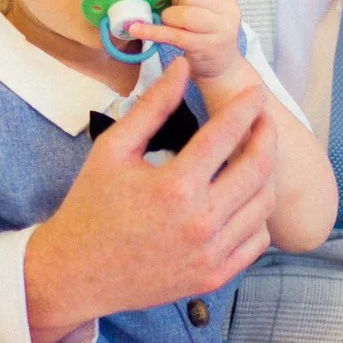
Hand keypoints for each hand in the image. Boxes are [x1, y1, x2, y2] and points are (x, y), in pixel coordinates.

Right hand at [23, 59, 275, 342]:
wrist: (75, 273)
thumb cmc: (91, 206)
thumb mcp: (113, 149)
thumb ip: (152, 106)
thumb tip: (182, 66)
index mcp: (174, 187)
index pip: (227, 134)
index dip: (246, 106)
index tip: (255, 92)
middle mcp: (199, 223)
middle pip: (257, 168)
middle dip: (266, 135)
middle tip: (262, 119)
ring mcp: (210, 254)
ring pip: (264, 204)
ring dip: (267, 172)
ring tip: (256, 152)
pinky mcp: (214, 277)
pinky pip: (258, 239)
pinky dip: (259, 213)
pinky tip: (246, 195)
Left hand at [128, 0, 247, 92]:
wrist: (223, 68)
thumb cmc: (208, 36)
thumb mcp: (207, 12)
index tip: (177, 2)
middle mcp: (228, 11)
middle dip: (174, 5)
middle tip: (174, 19)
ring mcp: (220, 30)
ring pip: (184, 14)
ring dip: (168, 19)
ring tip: (171, 27)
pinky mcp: (205, 47)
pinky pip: (173, 35)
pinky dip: (151, 32)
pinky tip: (135, 30)